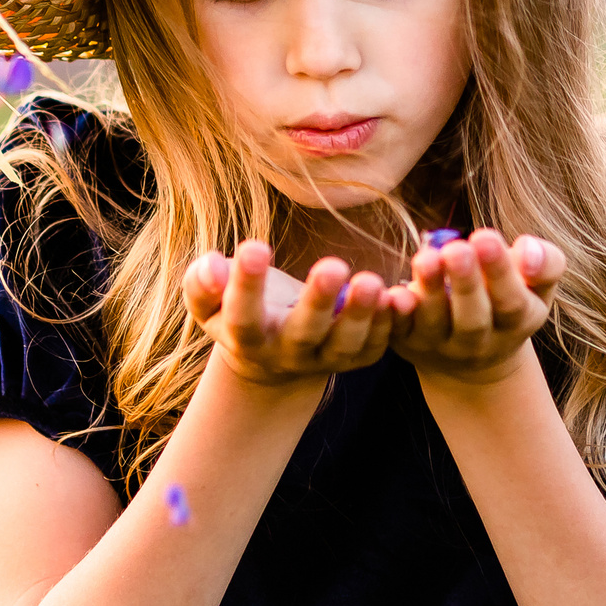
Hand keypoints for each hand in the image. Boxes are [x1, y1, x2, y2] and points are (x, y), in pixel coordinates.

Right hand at [184, 240, 395, 391]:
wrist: (272, 357)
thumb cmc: (235, 311)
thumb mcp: (209, 301)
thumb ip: (203, 283)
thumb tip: (214, 265)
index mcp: (247, 339)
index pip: (243, 317)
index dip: (246, 285)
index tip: (254, 246)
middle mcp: (287, 354)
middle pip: (303, 334)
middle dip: (318, 301)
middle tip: (333, 266)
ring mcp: (326, 359)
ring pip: (346, 343)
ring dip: (363, 314)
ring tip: (373, 281)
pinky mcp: (359, 357)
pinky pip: (378, 344)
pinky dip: (392, 323)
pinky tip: (403, 295)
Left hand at [387, 228, 566, 387]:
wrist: (474, 357)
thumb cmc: (507, 300)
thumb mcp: (537, 286)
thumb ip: (545, 263)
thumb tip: (527, 249)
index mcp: (517, 322)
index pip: (512, 301)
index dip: (500, 272)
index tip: (485, 237)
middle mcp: (479, 342)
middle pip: (473, 319)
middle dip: (466, 284)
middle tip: (456, 250)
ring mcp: (440, 345)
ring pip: (434, 323)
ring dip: (430, 291)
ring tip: (426, 258)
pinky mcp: (406, 341)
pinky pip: (398, 331)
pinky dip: (393, 314)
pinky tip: (394, 293)